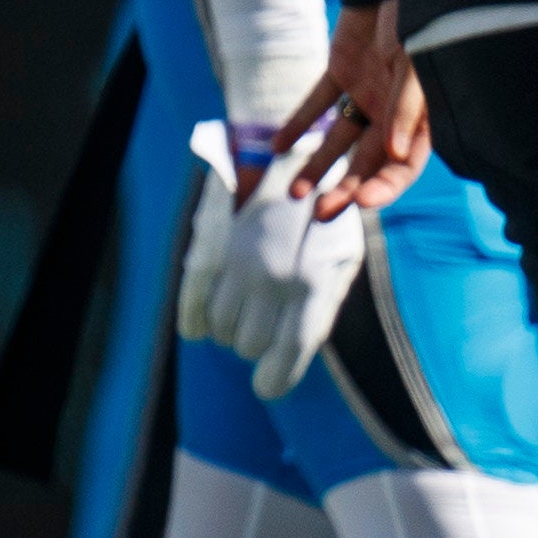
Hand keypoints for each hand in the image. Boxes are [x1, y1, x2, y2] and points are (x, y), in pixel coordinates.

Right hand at [186, 120, 369, 396]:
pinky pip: (193, 305)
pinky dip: (195, 322)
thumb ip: (324, 301)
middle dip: (253, 344)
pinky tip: (200, 328)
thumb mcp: (344, 256)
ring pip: (222, 329)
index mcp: (315, 284)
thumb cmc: (322, 210)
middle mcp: (275, 281)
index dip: (277, 379)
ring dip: (228, 329)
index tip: (267, 387)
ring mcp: (238, 267)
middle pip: (250, 344)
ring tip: (240, 309)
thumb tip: (296, 344)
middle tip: (260, 325)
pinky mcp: (210, 251)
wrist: (282, 151)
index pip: (292, 351)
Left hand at [270, 1, 431, 212]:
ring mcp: (366, 95)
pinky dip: (298, 124)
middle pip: (366, 163)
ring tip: (294, 194)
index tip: (360, 204)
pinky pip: (317, 105)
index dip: (384, 188)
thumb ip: (408, 108)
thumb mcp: (416, 65)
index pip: (403, 166)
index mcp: (420, 118)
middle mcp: (392, 114)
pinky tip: (278, 146)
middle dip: (345, 191)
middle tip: (319, 215)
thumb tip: (396, 151)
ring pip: (338, 141)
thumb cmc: (415, 22)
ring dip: (317, 167)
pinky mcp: (341, 74)